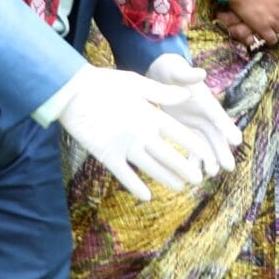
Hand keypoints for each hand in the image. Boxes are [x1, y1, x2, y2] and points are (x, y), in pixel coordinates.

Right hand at [54, 66, 211, 200]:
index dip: (195, 146)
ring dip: (167, 179)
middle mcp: (141, 133)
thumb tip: (188, 94)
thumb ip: (163, 92)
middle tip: (198, 180)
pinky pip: (125, 175)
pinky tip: (147, 197)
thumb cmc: (104, 84)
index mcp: (150, 115)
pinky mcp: (106, 155)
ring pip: (151, 168)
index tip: (206, 155)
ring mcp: (124, 146)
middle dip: (185, 169)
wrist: (72, 92)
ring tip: (180, 187)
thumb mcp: (136, 82)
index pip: (179, 134)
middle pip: (169, 156)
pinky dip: (136, 187)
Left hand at [144, 55, 239, 177]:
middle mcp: (205, 116)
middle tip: (228, 167)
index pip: (219, 116)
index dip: (227, 128)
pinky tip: (193, 174)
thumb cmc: (172, 70)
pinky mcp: (186, 131)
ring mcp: (197, 125)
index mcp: (206, 101)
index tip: (236, 140)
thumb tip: (200, 74)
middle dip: (222, 151)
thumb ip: (188, 74)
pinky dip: (194, 160)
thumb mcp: (177, 70)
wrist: (163, 74)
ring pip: (207, 146)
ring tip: (211, 173)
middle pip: (217, 136)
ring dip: (210, 160)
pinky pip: (193, 149)